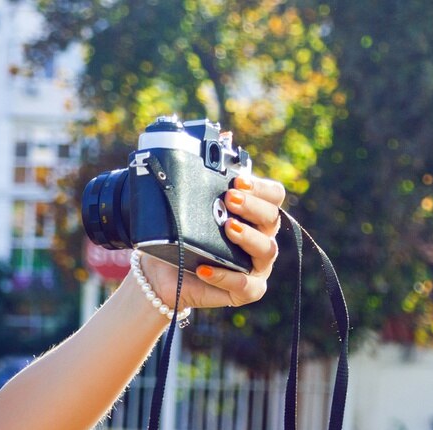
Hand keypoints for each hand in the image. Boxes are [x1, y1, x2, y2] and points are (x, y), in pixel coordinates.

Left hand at [137, 171, 286, 312]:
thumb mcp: (186, 205)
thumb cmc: (178, 235)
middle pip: (273, 218)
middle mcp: (261, 237)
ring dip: (248, 237)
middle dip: (253, 206)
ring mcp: (257, 266)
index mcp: (254, 214)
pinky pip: (245, 285)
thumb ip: (204, 175)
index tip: (237, 180)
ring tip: (228, 228)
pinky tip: (205, 268)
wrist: (159, 271)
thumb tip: (224, 136)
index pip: (273, 195)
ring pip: (267, 249)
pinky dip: (225, 277)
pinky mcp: (246, 291)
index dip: (260, 186)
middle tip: (229, 199)